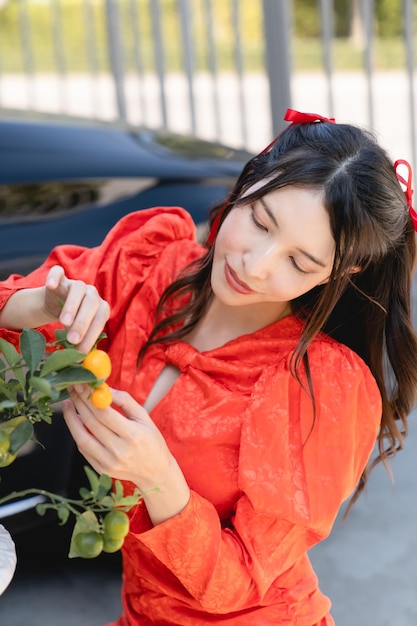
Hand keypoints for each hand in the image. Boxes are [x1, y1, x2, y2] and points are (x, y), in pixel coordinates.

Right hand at [44, 266, 109, 351]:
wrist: (55, 305)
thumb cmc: (72, 324)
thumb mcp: (78, 334)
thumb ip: (81, 345)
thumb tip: (82, 363)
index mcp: (100, 307)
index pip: (100, 319)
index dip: (92, 335)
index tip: (81, 351)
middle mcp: (91, 293)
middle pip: (92, 304)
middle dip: (83, 323)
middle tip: (73, 339)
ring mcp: (75, 283)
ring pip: (78, 289)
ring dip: (72, 305)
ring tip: (63, 322)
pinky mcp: (59, 277)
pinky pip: (58, 272)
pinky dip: (55, 277)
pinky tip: (51, 286)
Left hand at [62, 386, 189, 523]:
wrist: (156, 472)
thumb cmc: (151, 441)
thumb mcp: (144, 417)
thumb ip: (125, 401)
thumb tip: (103, 389)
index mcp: (133, 435)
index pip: (105, 413)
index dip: (90, 398)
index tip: (82, 385)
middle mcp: (120, 451)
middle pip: (92, 423)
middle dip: (79, 403)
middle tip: (73, 389)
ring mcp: (109, 462)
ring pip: (82, 438)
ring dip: (71, 419)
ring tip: (68, 404)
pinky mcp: (101, 470)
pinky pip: (84, 449)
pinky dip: (77, 433)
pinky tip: (75, 421)